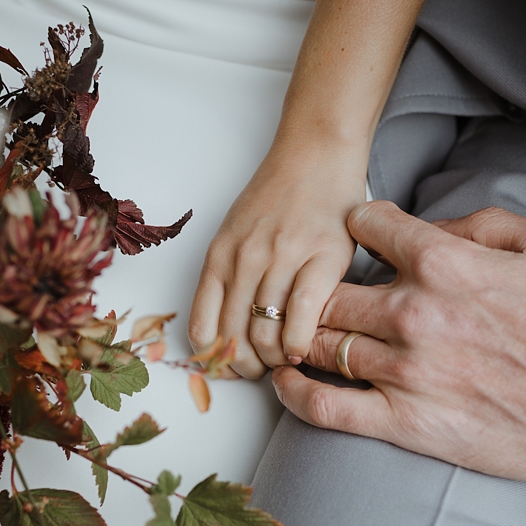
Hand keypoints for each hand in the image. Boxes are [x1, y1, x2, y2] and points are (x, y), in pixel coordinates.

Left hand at [189, 139, 365, 378]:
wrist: (317, 155)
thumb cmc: (277, 197)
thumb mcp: (234, 233)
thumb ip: (226, 276)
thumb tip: (222, 334)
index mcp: (219, 255)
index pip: (203, 328)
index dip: (214, 361)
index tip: (228, 369)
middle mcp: (245, 259)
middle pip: (234, 339)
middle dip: (246, 367)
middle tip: (261, 370)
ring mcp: (283, 258)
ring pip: (267, 334)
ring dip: (274, 360)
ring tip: (283, 359)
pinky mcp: (323, 258)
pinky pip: (302, 319)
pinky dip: (299, 345)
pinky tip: (302, 349)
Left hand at [273, 201, 525, 505]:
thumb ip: (485, 223)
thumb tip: (438, 224)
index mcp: (447, 262)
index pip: (367, 227)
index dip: (359, 225)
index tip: (359, 234)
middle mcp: (415, 313)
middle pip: (328, 288)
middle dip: (319, 283)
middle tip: (320, 289)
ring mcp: (405, 372)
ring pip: (319, 342)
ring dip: (300, 334)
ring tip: (295, 332)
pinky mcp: (406, 425)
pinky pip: (324, 406)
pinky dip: (293, 392)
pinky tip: (284, 378)